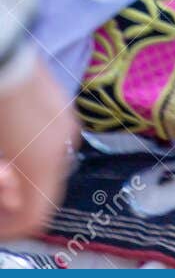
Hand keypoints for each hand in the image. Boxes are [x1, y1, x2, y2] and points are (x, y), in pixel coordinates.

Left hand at [0, 53, 78, 239]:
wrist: (2, 48)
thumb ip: (2, 184)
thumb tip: (7, 194)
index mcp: (44, 160)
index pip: (35, 217)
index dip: (11, 229)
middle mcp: (63, 143)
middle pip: (43, 192)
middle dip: (14, 201)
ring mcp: (64, 121)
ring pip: (46, 167)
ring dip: (21, 179)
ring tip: (0, 170)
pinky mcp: (60, 104)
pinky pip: (48, 144)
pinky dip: (28, 157)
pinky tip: (9, 148)